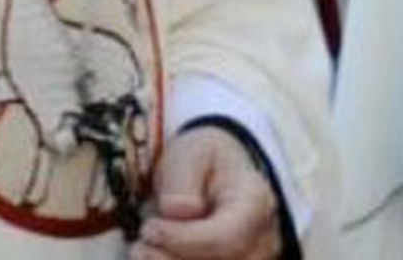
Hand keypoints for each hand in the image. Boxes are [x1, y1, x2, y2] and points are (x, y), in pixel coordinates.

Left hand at [132, 127, 280, 259]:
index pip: (226, 237)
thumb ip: (182, 182)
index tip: (149, 229)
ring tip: (142, 252)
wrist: (220, 174)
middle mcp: (263, 241)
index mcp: (255, 201)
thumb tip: (177, 211)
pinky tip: (153, 258)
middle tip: (139, 246)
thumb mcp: (188, 153)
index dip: (184, 241)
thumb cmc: (204, 162)